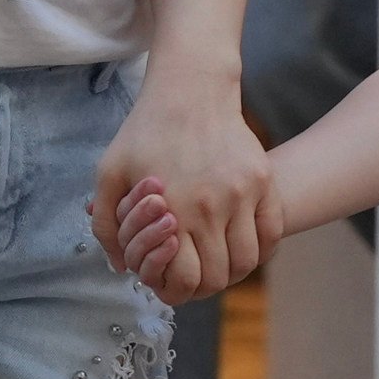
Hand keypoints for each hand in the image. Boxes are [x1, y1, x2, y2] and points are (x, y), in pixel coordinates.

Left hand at [93, 60, 276, 296]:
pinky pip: (272, 233)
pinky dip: (260, 250)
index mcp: (173, 211)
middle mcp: (211, 207)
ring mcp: (243, 194)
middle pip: (218, 277)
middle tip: (192, 275)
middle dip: (202, 286)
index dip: (175, 290)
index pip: (185, 280)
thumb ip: (106, 225)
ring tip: (215, 262)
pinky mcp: (263, 180)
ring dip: (231, 271)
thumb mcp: (109, 173)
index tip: (169, 281)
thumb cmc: (145, 132)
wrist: (189, 89)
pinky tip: (241, 246)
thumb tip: (121, 267)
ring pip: (247, 261)